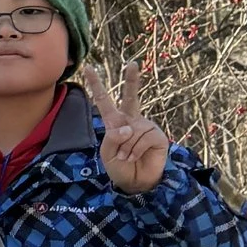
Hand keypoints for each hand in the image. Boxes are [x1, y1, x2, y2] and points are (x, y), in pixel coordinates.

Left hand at [81, 62, 172, 195]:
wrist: (135, 182)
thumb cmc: (119, 166)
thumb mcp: (107, 152)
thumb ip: (112, 137)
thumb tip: (128, 127)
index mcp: (115, 122)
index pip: (104, 101)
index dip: (96, 85)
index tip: (88, 68)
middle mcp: (132, 120)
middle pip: (131, 97)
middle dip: (132, 80)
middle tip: (133, 64)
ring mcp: (146, 126)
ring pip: (132, 130)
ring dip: (127, 147)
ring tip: (127, 157)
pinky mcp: (158, 135)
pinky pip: (143, 137)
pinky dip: (136, 150)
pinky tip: (135, 157)